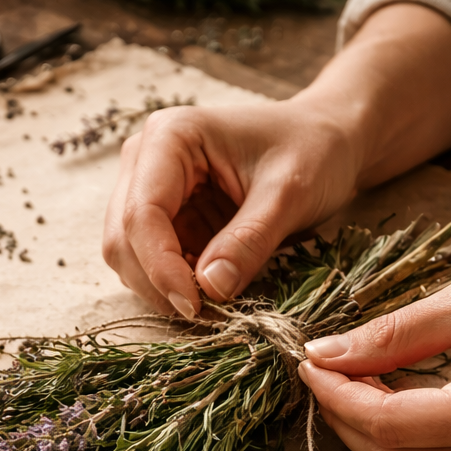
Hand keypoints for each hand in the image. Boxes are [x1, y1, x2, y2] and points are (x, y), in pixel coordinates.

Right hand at [101, 100, 362, 316]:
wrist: (326, 141)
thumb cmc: (313, 151)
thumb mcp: (290, 193)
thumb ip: (249, 240)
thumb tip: (210, 290)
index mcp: (170, 137)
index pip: (142, 212)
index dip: (161, 266)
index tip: (196, 305)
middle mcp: (145, 160)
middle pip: (123, 238)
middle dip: (158, 282)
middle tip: (207, 314)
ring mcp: (148, 189)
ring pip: (128, 256)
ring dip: (162, 288)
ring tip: (214, 302)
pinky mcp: (163, 217)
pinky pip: (150, 263)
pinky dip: (174, 285)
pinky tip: (210, 290)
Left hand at [298, 216, 450, 450]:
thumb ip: (396, 332)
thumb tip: (325, 353)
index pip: (388, 425)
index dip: (335, 397)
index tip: (305, 359)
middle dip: (345, 419)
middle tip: (321, 367)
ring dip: (373, 434)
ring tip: (349, 378)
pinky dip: (409, 438)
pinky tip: (393, 393)